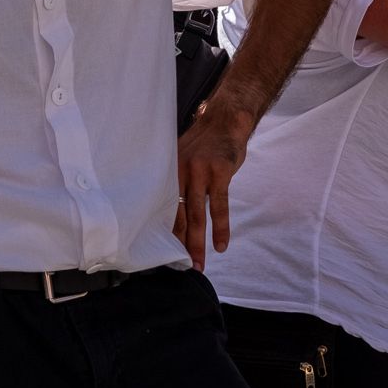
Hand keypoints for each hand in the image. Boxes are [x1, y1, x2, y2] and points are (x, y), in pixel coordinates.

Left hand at [174, 99, 254, 270]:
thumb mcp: (182, 159)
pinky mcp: (220, 173)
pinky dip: (221, 228)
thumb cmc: (204, 144)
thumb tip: (169, 213)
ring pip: (197, 214)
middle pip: (178, 215)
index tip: (162, 255)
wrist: (225, 120)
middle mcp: (180, 172)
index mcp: (168, 172)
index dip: (163, 232)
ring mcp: (201, 172)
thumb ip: (177, 183)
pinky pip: (220, 206)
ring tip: (199, 263)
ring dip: (198, 242)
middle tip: (180, 267)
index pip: (162, 207)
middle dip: (179, 244)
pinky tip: (221, 245)